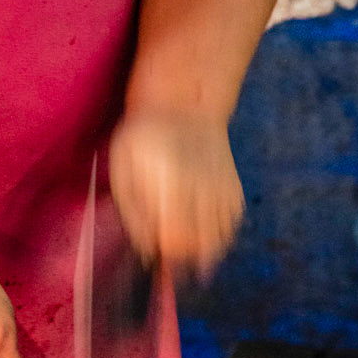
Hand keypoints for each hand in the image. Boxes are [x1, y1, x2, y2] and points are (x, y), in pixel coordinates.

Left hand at [109, 110, 243, 279]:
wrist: (184, 102)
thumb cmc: (144, 137)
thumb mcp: (122, 169)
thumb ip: (133, 213)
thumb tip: (148, 251)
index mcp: (171, 180)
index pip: (175, 237)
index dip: (164, 252)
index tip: (153, 250)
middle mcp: (203, 186)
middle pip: (198, 244)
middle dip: (180, 254)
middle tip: (165, 243)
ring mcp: (224, 188)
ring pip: (218, 240)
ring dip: (199, 248)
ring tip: (181, 234)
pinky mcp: (235, 189)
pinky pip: (230, 226)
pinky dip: (217, 235)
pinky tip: (199, 225)